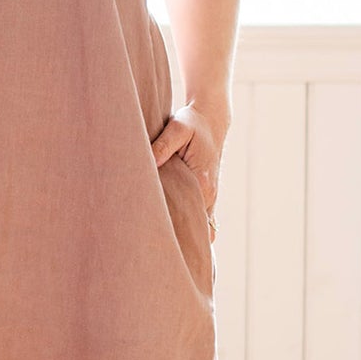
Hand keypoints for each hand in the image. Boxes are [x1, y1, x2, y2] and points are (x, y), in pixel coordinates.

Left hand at [150, 105, 222, 230]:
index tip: (153, 230)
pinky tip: (175, 233)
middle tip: (151, 238)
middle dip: (174, 232)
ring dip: (181, 229)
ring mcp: (210, 196)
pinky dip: (190, 225)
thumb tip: (149, 160)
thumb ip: (163, 145)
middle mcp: (209, 193)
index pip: (187, 215)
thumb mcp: (177, 128)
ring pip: (198, 224)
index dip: (169, 224)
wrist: (211, 120)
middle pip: (192, 224)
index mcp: (202, 181)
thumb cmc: (192, 123)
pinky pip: (202, 219)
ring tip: (160, 239)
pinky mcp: (207, 195)